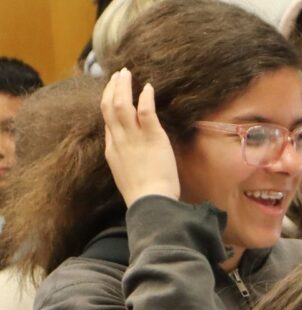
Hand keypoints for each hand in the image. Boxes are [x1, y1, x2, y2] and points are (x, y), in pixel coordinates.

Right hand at [101, 67, 180, 204]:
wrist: (151, 203)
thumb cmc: (143, 195)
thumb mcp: (125, 174)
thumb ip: (123, 157)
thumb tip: (125, 147)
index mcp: (112, 150)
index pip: (107, 121)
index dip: (109, 103)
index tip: (114, 92)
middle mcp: (119, 140)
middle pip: (109, 107)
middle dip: (112, 88)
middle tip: (118, 75)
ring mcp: (134, 138)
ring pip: (122, 105)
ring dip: (124, 86)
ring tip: (127, 74)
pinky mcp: (152, 138)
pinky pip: (146, 111)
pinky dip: (145, 97)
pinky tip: (148, 87)